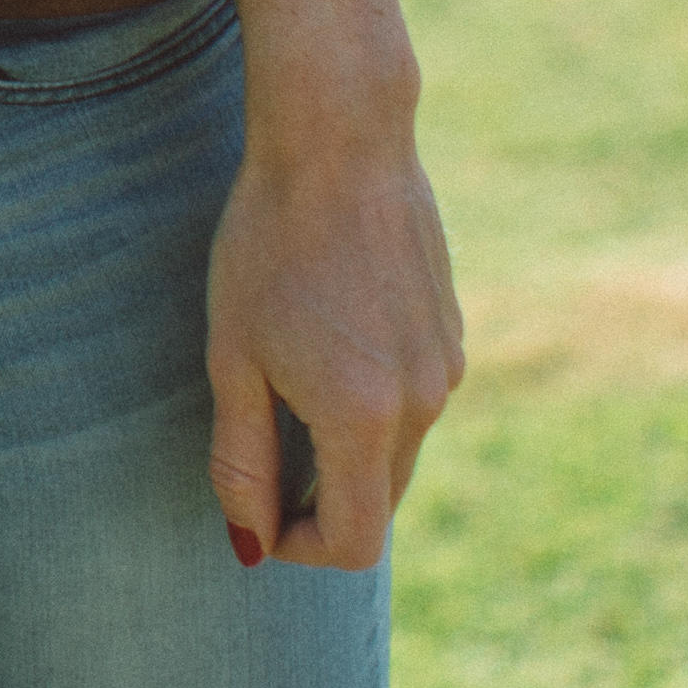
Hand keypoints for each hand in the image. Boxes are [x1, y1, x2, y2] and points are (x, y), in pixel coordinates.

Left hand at [204, 115, 462, 573]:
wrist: (340, 142)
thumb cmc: (269, 243)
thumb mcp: (234, 356)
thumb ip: (241, 458)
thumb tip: (249, 541)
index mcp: (366, 417)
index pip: (352, 541)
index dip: (298, 544)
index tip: (256, 512)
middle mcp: (425, 402)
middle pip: (379, 502)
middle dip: (319, 500)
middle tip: (258, 453)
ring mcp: (447, 367)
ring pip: (398, 451)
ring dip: (343, 448)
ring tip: (285, 376)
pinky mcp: (453, 334)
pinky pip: (414, 400)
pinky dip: (370, 403)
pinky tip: (325, 336)